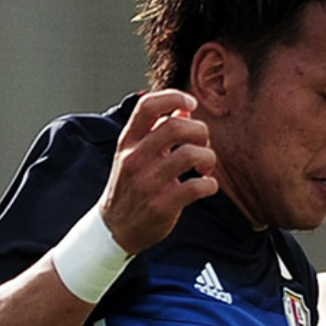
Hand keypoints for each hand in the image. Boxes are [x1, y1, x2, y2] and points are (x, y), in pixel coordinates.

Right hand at [99, 90, 219, 254]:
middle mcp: (135, 159)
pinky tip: (205, 186)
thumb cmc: (131, 186)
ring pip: (190, 155)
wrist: (115, 228)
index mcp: (128, 142)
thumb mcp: (136, 154)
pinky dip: (210, 184)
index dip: (174, 97)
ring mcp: (148, 183)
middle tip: (203, 144)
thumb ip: (158, 130)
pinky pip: (197, 186)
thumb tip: (185, 108)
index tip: (191, 105)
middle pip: (175, 126)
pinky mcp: (162, 205)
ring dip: (208, 158)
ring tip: (205, 167)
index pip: (147, 106)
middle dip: (200, 131)